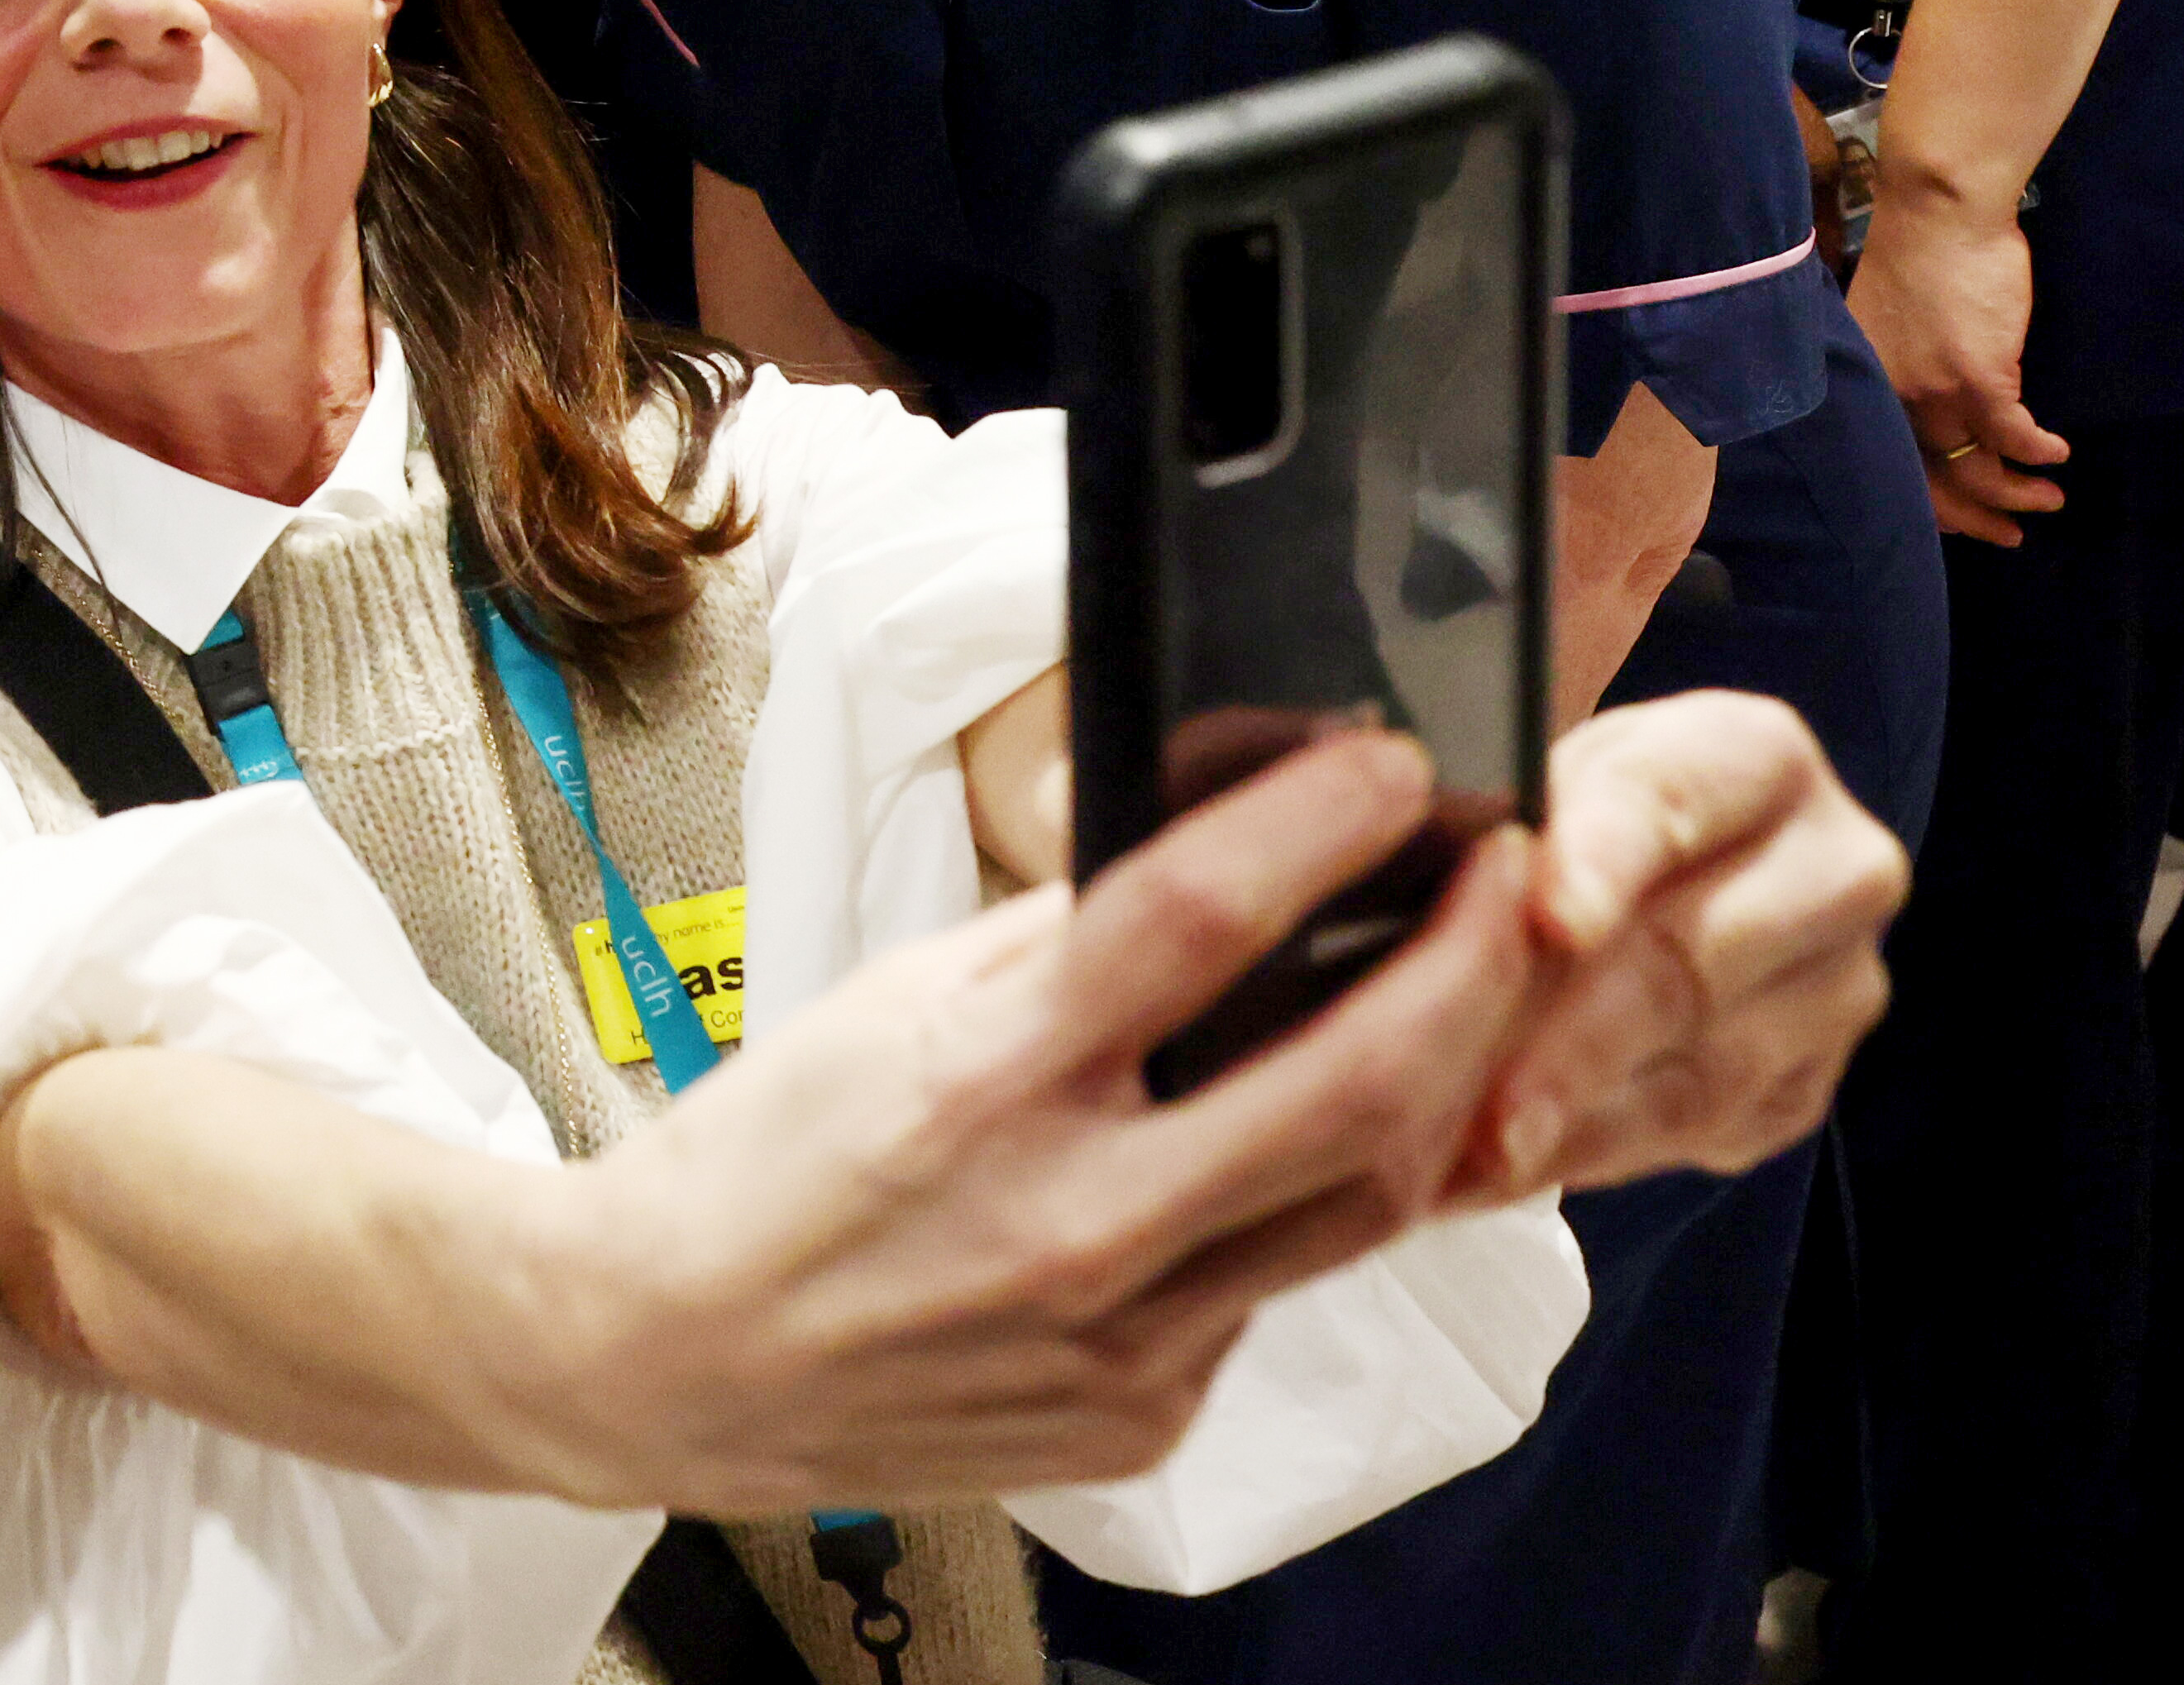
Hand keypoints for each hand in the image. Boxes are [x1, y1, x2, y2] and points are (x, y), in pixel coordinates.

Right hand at [512, 728, 1536, 1509]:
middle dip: (1468, 963)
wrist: (671, 1357)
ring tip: (1470, 995)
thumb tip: (1209, 870)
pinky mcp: (1146, 1417)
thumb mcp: (888, 1005)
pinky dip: (1306, 1204)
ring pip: (1361, 1201)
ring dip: (1446, 1084)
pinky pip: (1273, 1294)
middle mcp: (1070, 1219)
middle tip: (1512, 877)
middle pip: (1349, 1080)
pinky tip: (1299, 1145)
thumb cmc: (770, 1161)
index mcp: (982, 1081)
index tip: (1394, 765)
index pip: (1195, 921)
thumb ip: (1056, 952)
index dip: (1318, 825)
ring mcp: (1122, 1339)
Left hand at [1448, 692, 1902, 1205]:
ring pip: (1702, 1067)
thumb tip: (1430, 906)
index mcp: (1755, 757)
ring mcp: (1838, 989)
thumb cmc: (1565, 818)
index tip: (1550, 923)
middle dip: (1569, 1038)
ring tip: (1467, 1158)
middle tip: (1476, 1103)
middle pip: (1690, 958)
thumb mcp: (1537, 785)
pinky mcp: (1811, 1085)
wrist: (1648, 885)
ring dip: (1573, 1120)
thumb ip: (1508, 827)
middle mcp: (1832, 868)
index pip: (1672, 800)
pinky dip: (1593, 1155)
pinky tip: (1506, 1172)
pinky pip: (1702, 1132)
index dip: (1604, 862)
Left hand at [1846, 172, 2060, 542]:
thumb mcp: (1888, 318)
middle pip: (1930, 480)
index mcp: (1866, 380)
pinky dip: (2039, 452)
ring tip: (2049, 500)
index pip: (1891, 462)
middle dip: (1974, 516)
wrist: (1939, 209)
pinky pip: (2014, 436)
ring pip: (1975, 468)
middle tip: (2010, 534)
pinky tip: (2058, 454)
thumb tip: (1933, 396)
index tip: (1962, 520)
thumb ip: (1903, 364)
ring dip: (2018, 493)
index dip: (1928, 500)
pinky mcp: (1979, 376)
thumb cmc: (1919, 251)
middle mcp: (1891, 395)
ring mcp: (1933, 390)